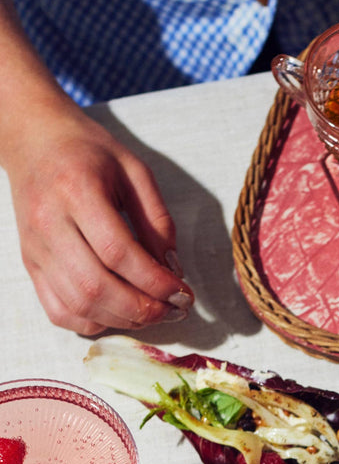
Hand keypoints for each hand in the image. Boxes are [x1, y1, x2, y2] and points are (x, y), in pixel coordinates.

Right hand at [5, 98, 191, 336]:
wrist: (34, 140)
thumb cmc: (88, 151)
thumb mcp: (134, 170)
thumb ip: (157, 219)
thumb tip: (173, 270)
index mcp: (77, 191)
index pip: (118, 252)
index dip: (155, 281)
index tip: (183, 292)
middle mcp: (49, 223)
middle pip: (96, 286)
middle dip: (143, 308)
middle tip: (174, 309)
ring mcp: (36, 248)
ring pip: (78, 305)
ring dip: (123, 319)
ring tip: (153, 313)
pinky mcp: (30, 264)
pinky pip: (58, 311)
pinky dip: (92, 323)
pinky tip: (118, 313)